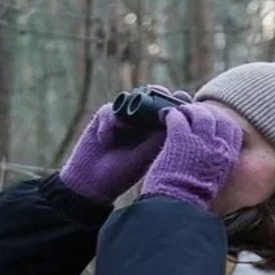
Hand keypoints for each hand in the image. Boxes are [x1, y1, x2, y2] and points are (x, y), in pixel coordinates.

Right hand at [58, 98, 180, 203]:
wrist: (92, 181)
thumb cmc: (124, 172)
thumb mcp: (147, 153)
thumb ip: (160, 134)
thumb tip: (178, 115)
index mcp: (157, 132)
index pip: (170, 110)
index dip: (177, 101)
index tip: (182, 97)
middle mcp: (143, 124)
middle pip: (153, 97)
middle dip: (156, 93)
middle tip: (159, 93)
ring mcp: (124, 120)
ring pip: (131, 99)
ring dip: (131, 106)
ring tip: (127, 123)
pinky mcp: (104, 119)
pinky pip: (110, 110)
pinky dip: (109, 123)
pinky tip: (105, 140)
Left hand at [140, 102, 243, 208]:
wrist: (179, 206)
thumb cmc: (192, 198)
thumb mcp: (214, 180)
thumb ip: (215, 164)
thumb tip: (211, 156)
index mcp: (228, 157)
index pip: (232, 129)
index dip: (221, 120)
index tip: (211, 119)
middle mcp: (217, 147)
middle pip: (216, 117)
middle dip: (204, 111)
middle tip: (192, 111)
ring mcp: (200, 142)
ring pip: (197, 113)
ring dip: (186, 110)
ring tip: (177, 111)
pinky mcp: (180, 139)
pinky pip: (177, 117)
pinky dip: (170, 114)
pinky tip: (165, 116)